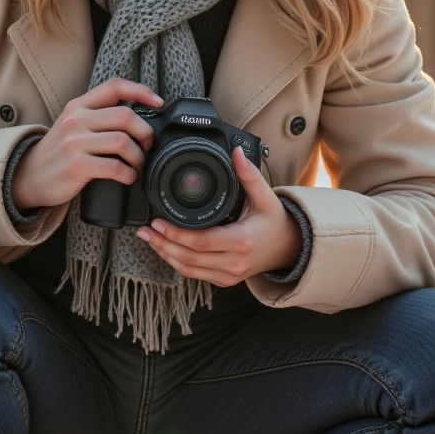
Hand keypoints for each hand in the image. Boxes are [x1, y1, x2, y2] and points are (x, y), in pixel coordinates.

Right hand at [11, 78, 162, 210]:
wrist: (29, 175)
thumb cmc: (58, 151)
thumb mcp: (72, 124)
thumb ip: (97, 115)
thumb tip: (136, 116)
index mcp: (78, 105)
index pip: (114, 86)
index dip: (141, 91)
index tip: (158, 103)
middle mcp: (76, 120)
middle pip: (126, 116)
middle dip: (146, 133)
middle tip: (147, 145)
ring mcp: (75, 142)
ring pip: (123, 142)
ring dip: (139, 156)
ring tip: (137, 164)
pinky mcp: (77, 165)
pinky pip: (115, 167)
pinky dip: (128, 174)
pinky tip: (127, 177)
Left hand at [136, 144, 302, 284]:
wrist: (290, 248)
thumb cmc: (276, 222)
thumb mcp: (265, 197)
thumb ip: (249, 175)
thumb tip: (236, 153)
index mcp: (241, 241)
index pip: (201, 241)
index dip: (176, 233)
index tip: (158, 220)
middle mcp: (234, 262)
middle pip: (189, 258)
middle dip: (163, 244)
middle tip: (145, 230)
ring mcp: (229, 275)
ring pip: (189, 269)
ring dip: (166, 254)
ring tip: (149, 239)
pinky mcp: (225, 280)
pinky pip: (196, 275)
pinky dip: (178, 263)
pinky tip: (165, 250)